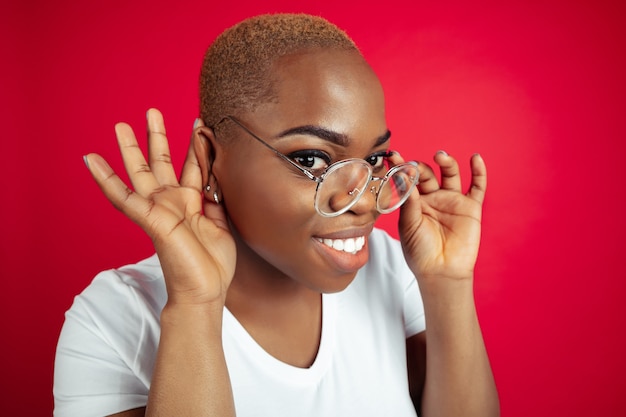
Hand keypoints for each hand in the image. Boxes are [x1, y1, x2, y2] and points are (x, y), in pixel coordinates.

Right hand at [84, 109, 235, 305]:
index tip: (200, 124)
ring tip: (120, 124)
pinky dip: (106, 179)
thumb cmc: (213, 265)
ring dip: (130, 149)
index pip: (191, 167)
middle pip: (162, 163)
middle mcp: (172, 203)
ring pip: (140, 173)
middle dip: (156, 137)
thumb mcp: (221, 225)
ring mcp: (159, 210)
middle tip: (152, 111)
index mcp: (190, 204)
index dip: (195, 146)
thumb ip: (214, 200)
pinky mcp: (150, 220)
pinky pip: (123, 197)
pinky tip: (91, 160)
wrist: (205, 293)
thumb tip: (214, 178)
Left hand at [394, 151, 486, 281]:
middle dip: (420, 166)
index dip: (401, 167)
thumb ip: (409, 202)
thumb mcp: (409, 226)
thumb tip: (405, 179)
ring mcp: (452, 201)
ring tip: (440, 157)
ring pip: (451, 174)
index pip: (408, 179)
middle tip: (414, 165)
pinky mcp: (471, 207)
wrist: (441, 271)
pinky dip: (479, 171)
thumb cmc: (420, 252)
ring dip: (447, 162)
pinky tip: (475, 158)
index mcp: (415, 202)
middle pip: (428, 173)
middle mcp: (433, 198)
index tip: (392, 156)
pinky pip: (477, 186)